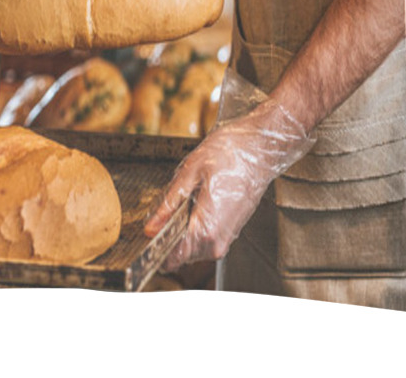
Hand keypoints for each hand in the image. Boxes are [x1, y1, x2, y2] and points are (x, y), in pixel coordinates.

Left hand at [144, 79, 314, 269]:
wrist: (260, 148)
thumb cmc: (229, 154)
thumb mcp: (189, 173)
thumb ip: (168, 204)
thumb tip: (150, 228)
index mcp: (206, 229)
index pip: (171, 257)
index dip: (154, 245)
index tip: (145, 230)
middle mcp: (217, 241)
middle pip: (179, 253)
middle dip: (166, 233)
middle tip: (167, 202)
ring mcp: (226, 239)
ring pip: (191, 246)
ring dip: (180, 228)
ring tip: (186, 196)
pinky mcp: (229, 231)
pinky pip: (203, 238)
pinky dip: (193, 224)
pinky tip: (197, 199)